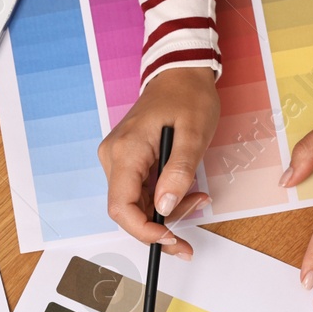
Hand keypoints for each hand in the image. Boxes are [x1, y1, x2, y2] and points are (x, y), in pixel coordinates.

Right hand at [99, 67, 218, 256]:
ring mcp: (118, 160)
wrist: (180, 73)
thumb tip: (165, 206)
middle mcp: (114, 158)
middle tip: (191, 227)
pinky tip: (186, 191)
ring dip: (166, 213)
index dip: (143, 231)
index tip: (171, 239)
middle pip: (128, 211)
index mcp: (126, 151)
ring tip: (198, 198)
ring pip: (136, 206)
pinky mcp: (127, 161)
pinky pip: (141, 193)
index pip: (121, 207)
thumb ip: (179, 172)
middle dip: (160, 226)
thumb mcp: (194, 134)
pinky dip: (164, 200)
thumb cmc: (188, 96)